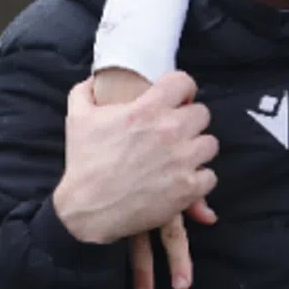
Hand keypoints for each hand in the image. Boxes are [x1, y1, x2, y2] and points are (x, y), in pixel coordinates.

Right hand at [92, 68, 216, 288]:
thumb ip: (85, 92)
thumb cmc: (83, 163)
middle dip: (189, 122)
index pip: (184, 82)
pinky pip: (210, 176)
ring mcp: (183, 160)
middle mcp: (170, 131)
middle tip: (175, 133)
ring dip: (197, 150)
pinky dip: (199, 180)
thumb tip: (93, 79)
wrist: (87, 210)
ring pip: (210, 144)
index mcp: (147, 110)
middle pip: (202, 114)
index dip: (182, 89)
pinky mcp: (189, 187)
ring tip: (179, 157)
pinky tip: (181, 180)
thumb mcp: (77, 118)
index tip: (177, 99)